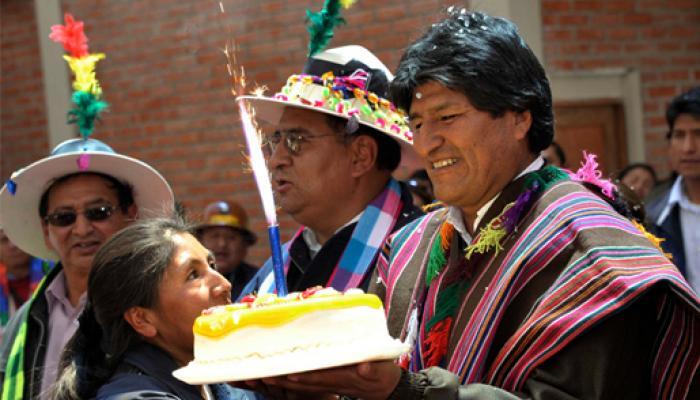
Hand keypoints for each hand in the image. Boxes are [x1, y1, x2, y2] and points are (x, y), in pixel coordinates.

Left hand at [243, 360, 401, 399]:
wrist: (387, 389)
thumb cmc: (385, 376)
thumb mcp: (383, 370)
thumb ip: (374, 368)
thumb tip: (363, 368)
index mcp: (345, 378)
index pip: (320, 378)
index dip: (304, 377)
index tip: (288, 374)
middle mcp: (334, 384)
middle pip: (306, 385)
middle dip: (286, 382)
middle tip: (266, 376)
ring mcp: (330, 385)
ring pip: (304, 386)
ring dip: (285, 383)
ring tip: (267, 377)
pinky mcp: (329, 383)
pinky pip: (307, 385)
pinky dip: (293, 381)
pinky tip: (282, 377)